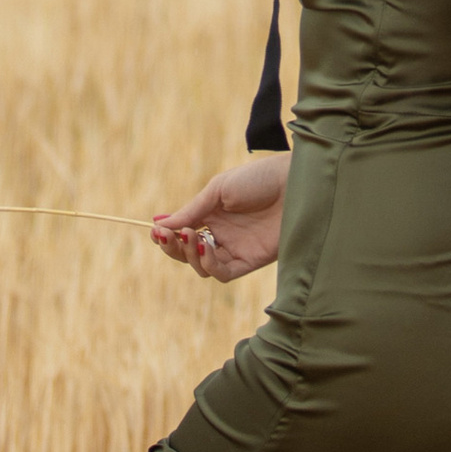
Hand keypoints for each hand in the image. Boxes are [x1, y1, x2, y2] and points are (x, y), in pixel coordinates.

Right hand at [152, 154, 285, 282]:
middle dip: (172, 247)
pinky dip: (209, 264)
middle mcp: (221, 235)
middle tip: (167, 235)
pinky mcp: (251, 261)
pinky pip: (223, 273)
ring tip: (190, 236)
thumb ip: (192, 211)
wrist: (295, 183)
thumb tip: (159, 224)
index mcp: (211, 215)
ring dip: (189, 255)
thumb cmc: (258, 178)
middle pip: (187, 253)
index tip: (155, 230)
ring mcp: (235, 249)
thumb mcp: (218, 190)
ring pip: (201, 266)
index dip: (167, 235)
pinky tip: (206, 247)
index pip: (182, 233)